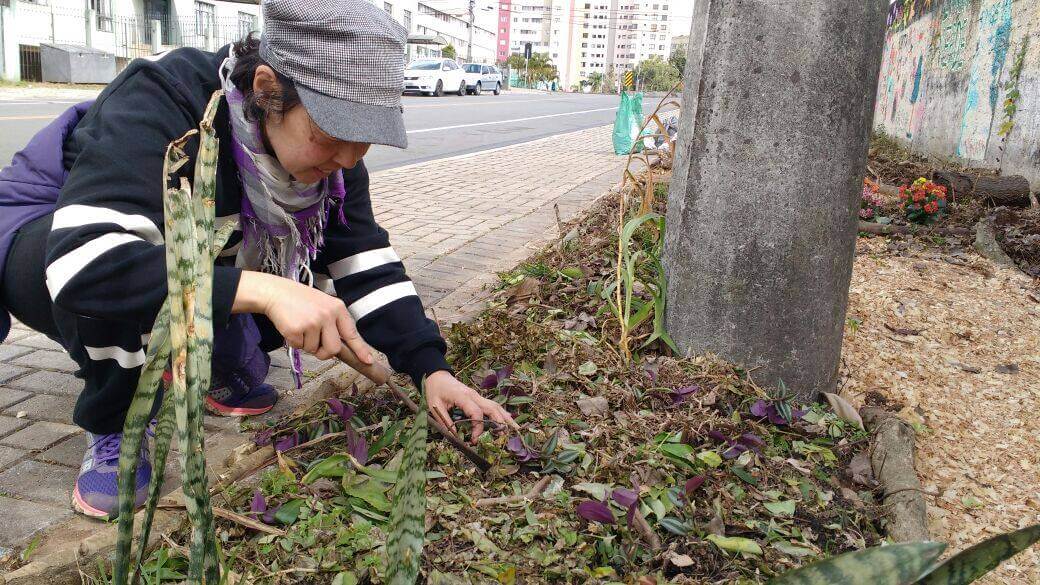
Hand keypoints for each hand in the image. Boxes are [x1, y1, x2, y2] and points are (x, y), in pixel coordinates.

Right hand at [233, 271, 373, 362]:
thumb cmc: (301, 301)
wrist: (276, 292)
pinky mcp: (296, 330)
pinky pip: (299, 347)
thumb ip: (334, 323)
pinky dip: (294, 342)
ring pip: (314, 350)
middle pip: (334, 349)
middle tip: (315, 345)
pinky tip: (291, 327)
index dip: (360, 349)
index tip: (368, 360)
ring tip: (301, 326)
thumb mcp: (324, 306)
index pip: (352, 333)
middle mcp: (327, 315)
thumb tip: (340, 348)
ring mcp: (312, 322)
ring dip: (306, 344)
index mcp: (338, 308)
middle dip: (324, 353)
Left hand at [425, 370, 516, 444]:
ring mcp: (477, 395)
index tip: (474, 439)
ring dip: (505, 417)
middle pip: (491, 408)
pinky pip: (492, 405)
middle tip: (505, 436)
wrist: (437, 377)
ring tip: (514, 429)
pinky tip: (508, 420)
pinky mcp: (478, 397)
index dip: (478, 428)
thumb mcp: (435, 406)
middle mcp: (474, 395)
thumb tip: (455, 436)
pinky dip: (501, 412)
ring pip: (495, 406)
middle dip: (500, 422)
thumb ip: (445, 421)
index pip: (476, 413)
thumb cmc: (435, 391)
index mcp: (463, 397)